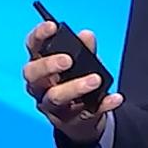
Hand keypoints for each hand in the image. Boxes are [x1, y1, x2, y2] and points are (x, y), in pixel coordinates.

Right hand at [22, 21, 122, 144]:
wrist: (81, 120)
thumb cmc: (75, 82)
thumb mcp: (81, 63)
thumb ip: (84, 49)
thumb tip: (87, 35)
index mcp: (40, 66)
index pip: (32, 47)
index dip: (39, 36)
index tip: (52, 26)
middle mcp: (39, 86)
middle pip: (33, 75)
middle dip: (48, 65)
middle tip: (68, 60)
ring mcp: (52, 107)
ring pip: (55, 97)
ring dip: (75, 87)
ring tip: (95, 79)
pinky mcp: (70, 121)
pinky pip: (87, 113)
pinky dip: (103, 105)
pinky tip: (115, 98)